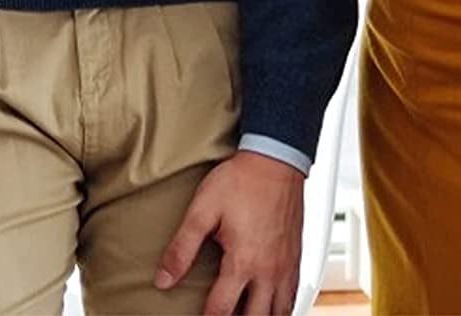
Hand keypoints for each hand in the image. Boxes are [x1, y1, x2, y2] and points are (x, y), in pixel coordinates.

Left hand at [155, 151, 303, 314]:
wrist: (275, 161)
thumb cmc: (240, 181)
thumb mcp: (203, 210)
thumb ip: (182, 248)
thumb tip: (163, 279)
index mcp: (243, 263)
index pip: (221, 310)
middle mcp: (269, 273)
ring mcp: (286, 269)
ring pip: (279, 315)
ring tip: (242, 314)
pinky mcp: (296, 261)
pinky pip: (293, 300)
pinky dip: (281, 311)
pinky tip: (270, 309)